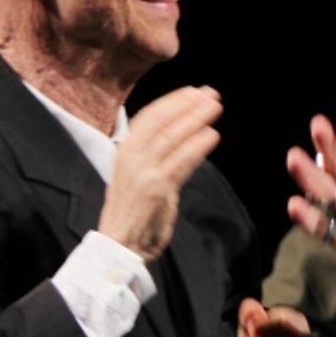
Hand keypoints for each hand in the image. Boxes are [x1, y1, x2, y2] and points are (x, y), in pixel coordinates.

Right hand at [98, 86, 221, 261]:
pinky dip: (197, 146)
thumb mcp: (137, 176)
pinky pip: (181, 162)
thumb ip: (154, 156)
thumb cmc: (132, 212)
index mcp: (124, 151)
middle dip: (187, 105)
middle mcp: (131, 157)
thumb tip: (179, 136)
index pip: (149, 117)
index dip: (172, 102)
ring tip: (215, 107)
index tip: (193, 92)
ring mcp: (144, 172)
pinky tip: (212, 135)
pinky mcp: (157, 189)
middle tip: (211, 93)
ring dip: (195, 119)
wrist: (120, 245)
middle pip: (162, 122)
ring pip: (172, 137)